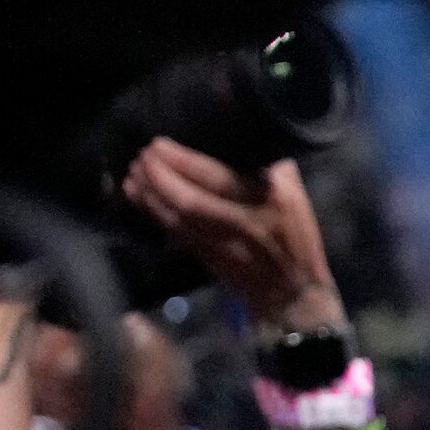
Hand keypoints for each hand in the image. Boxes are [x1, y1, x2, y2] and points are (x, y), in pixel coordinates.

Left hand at [121, 138, 344, 333]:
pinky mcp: (208, 259)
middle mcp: (242, 223)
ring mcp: (222, 244)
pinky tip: (138, 196)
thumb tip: (247, 136)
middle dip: (159, 177)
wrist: (294, 293)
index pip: (219, 178)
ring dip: (149, 195)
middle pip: (190, 200)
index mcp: (268, 201)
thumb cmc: (297, 240)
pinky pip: (174, 232)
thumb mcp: (296, 199)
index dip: (184, 162)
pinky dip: (153, 213)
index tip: (158, 144)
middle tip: (140, 157)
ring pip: (176, 218)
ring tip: (132, 173)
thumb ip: (275, 170)